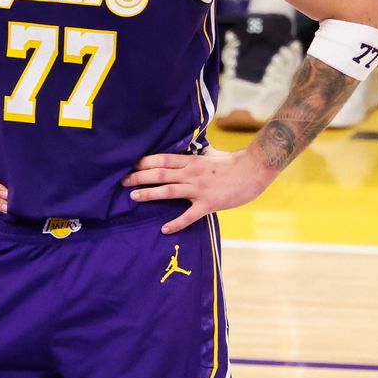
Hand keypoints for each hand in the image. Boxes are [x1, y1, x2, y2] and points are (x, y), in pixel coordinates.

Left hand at [122, 148, 276, 233]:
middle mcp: (192, 174)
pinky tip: (164, 229)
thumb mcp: (212, 154)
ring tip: (134, 196)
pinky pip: (189, 216)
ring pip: (168, 191)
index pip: (163, 159)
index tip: (130, 164)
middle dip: (140, 177)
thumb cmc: (234, 162)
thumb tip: (192, 148)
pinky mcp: (208, 204)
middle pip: (160, 174)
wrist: (254, 171)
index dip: (145, 162)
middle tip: (123, 180)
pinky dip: (176, 223)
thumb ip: (199, 153)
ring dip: (150, 193)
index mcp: (192, 161)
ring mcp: (199, 189)